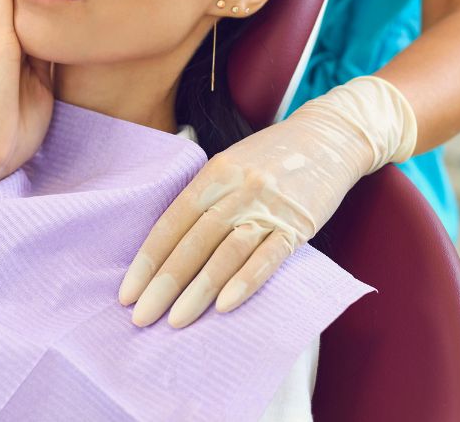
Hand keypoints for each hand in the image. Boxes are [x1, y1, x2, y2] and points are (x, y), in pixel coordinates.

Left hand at [117, 75, 416, 328]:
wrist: (331, 137)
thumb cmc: (273, 154)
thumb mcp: (232, 161)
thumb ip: (205, 195)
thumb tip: (170, 244)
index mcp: (215, 172)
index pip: (172, 221)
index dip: (148, 259)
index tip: (128, 292)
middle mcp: (238, 188)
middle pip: (193, 242)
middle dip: (164, 283)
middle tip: (141, 317)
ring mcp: (269, 206)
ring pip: (226, 253)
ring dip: (198, 291)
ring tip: (175, 321)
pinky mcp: (298, 224)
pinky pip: (268, 257)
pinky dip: (245, 282)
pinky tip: (224, 306)